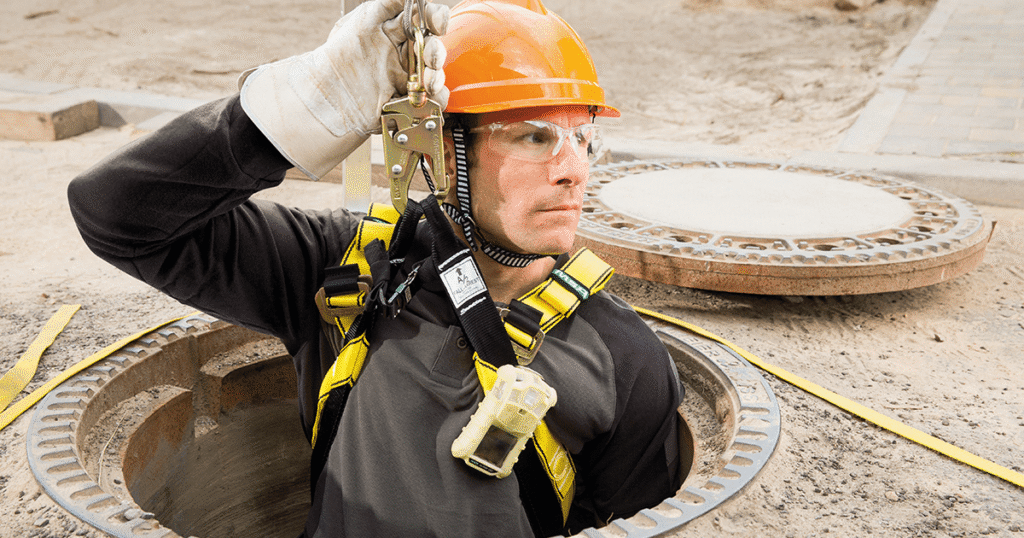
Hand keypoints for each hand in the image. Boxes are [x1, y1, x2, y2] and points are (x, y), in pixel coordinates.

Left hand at [298, 0, 449, 136]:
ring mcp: (405, 78)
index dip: (437, 19)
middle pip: (433, 48)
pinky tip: (428, 97)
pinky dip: (437, 99)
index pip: (425, 20)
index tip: (438, 24)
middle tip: (430, 59)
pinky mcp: (406, 101)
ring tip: (428, 82)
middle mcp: (402, 54)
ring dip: (437, 76)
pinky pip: (432, 100)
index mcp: (395, 31)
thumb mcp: (363, 19)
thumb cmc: (339, 55)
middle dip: (436, 52)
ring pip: (436, 74)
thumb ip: (388, 2)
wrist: (327, 95)